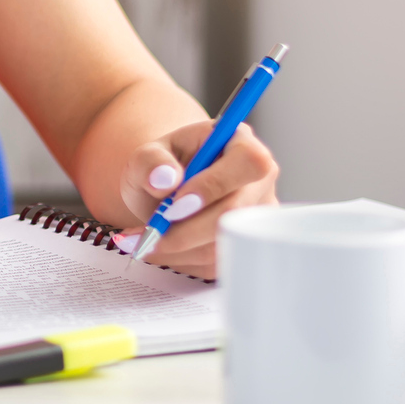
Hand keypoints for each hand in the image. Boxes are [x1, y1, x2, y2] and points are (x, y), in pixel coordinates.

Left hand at [114, 122, 278, 276]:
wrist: (163, 192)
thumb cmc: (160, 169)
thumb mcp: (145, 156)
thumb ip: (150, 161)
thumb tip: (165, 178)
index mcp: (239, 142)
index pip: (247, 161)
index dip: (212, 186)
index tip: (174, 203)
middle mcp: (259, 180)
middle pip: (236, 211)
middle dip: (186, 229)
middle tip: (149, 233)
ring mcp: (258, 216)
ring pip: (227, 242)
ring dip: (180, 248)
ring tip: (146, 240)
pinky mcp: (248, 245)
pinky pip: (220, 261)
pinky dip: (184, 260)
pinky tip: (162, 249)